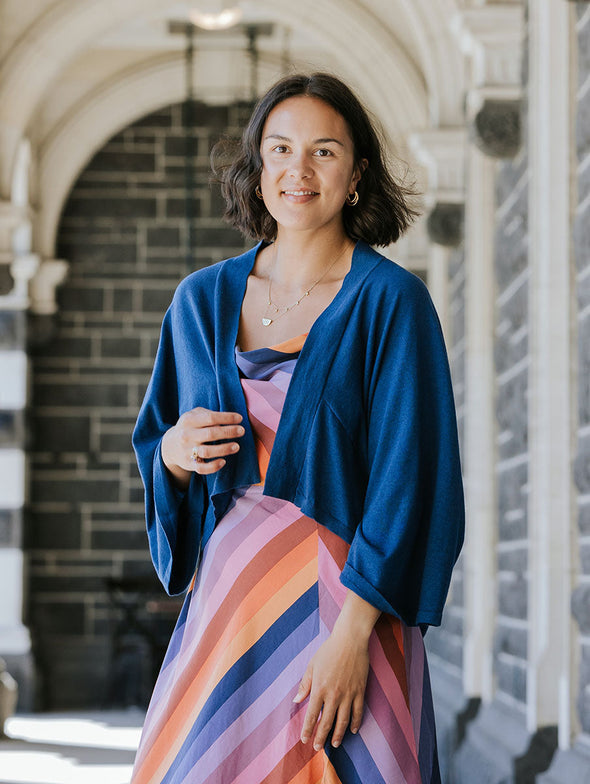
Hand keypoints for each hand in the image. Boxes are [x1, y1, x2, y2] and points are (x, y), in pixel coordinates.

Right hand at [161, 407, 244, 486]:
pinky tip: (223, 461)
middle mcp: (186, 435)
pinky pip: (202, 468)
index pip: (211, 418)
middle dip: (229, 432)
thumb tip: (228, 419)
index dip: (227, 418)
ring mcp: (187, 451)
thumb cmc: (189, 427)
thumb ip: (208, 414)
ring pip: (207, 451)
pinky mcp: (189, 464)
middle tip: (241, 431)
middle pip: (211, 434)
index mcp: (188, 421)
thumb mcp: (193, 415)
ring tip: (236, 446)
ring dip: (224, 449)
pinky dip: (213, 466)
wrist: (169, 446)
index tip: (240, 418)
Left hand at [294, 624, 368, 750]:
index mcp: (319, 688)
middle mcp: (334, 694)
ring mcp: (348, 694)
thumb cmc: (329, 650)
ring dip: (338, 734)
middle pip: (327, 722)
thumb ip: (305, 685)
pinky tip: (353, 730)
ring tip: (334, 744)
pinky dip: (355, 723)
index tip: (305, 740)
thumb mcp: (312, 665)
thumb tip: (297, 700)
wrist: (350, 640)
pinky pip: (358, 711)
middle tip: (318, 748)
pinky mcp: (360, 691)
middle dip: (321, 737)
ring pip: (343, 720)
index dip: (308, 729)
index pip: (312, 714)